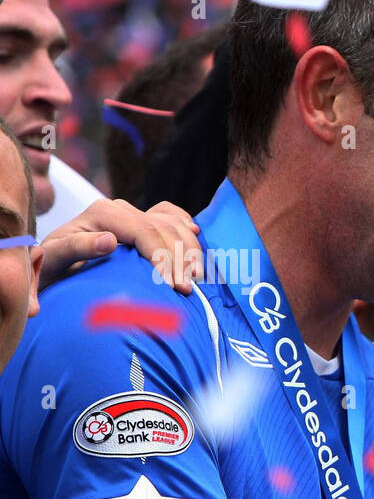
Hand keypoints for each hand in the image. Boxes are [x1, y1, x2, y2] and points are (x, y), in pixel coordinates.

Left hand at [38, 199, 201, 293]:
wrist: (52, 266)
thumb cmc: (52, 267)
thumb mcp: (55, 259)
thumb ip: (78, 248)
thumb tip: (110, 241)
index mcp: (103, 213)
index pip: (145, 232)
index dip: (163, 258)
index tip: (173, 287)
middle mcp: (120, 208)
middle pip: (164, 230)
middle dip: (180, 260)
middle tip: (187, 290)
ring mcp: (133, 213)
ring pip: (174, 225)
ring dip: (190, 250)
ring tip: (196, 278)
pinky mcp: (141, 222)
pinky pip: (173, 218)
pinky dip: (187, 229)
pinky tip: (196, 241)